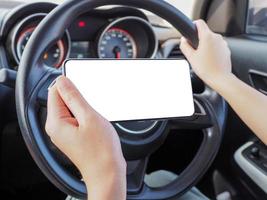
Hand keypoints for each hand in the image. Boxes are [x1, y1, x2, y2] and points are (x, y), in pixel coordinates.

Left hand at [45, 76, 125, 199]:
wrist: (108, 172)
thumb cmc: (101, 151)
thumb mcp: (89, 117)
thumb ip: (73, 97)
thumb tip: (62, 81)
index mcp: (55, 122)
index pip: (54, 91)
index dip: (70, 86)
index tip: (83, 92)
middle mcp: (56, 127)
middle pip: (62, 100)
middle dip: (78, 99)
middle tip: (90, 110)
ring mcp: (65, 132)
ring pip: (71, 109)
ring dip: (83, 108)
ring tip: (93, 120)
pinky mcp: (73, 135)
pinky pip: (77, 118)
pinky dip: (86, 117)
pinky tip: (95, 124)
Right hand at [180, 20, 231, 89]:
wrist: (220, 78)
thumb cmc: (206, 69)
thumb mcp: (190, 57)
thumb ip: (184, 46)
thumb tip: (183, 40)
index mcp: (207, 37)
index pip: (199, 23)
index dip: (193, 25)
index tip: (191, 31)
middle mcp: (217, 38)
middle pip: (205, 32)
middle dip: (199, 39)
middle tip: (195, 51)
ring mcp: (223, 44)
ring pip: (211, 40)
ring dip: (206, 45)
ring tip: (203, 57)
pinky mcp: (226, 50)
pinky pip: (217, 46)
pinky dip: (213, 51)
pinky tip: (209, 60)